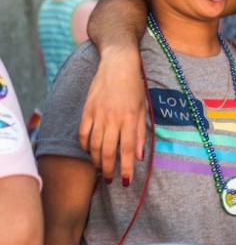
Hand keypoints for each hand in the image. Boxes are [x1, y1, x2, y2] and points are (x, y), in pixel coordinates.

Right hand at [79, 48, 145, 183]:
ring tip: (100, 169)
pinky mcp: (87, 109)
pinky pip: (83, 132)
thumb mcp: (143, 108)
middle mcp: (114, 118)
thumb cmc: (134, 86)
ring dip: (96, 160)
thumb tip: (140, 156)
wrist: (118, 62)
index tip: (126, 181)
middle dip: (108, 169)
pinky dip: (85, 145)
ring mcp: (98, 113)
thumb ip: (140, 133)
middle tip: (109, 180)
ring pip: (94, 145)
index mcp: (130, 118)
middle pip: (108, 151)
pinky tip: (89, 151)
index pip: (128, 150)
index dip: (127, 168)